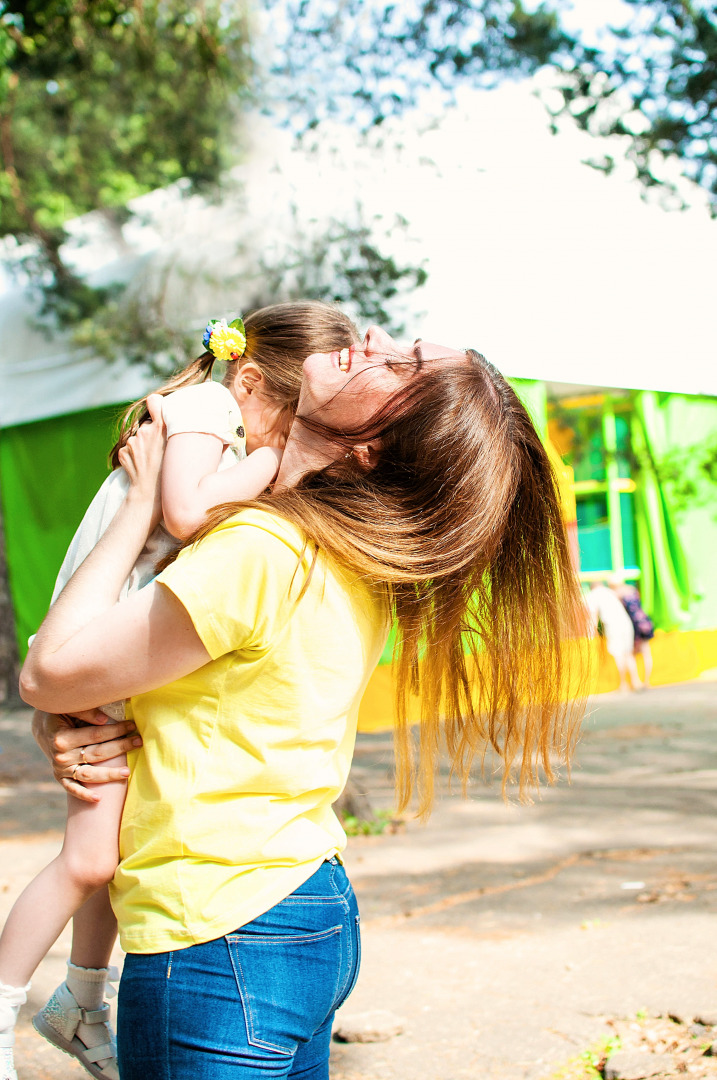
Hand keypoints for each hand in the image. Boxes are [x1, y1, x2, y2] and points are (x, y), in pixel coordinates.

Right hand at [32, 709, 142, 803]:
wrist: (43, 727)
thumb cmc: (61, 713)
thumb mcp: (69, 707)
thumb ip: (85, 712)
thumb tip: (105, 720)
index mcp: (63, 737)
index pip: (96, 735)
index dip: (116, 730)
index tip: (132, 726)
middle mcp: (61, 756)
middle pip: (97, 754)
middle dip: (120, 747)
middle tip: (139, 742)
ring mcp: (61, 769)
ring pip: (88, 775)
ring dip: (108, 775)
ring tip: (127, 772)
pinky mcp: (60, 777)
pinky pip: (72, 789)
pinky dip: (84, 795)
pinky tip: (98, 799)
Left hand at [118, 393, 165, 532]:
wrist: (150, 496)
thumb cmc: (171, 475)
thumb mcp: (179, 449)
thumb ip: (171, 428)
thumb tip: (165, 415)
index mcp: (162, 427)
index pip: (154, 400)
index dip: (156, 405)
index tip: (160, 411)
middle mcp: (145, 431)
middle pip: (147, 425)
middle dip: (152, 433)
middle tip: (161, 450)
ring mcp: (133, 442)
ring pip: (139, 438)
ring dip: (143, 446)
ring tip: (153, 462)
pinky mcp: (124, 451)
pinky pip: (130, 448)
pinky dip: (135, 455)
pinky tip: (143, 467)